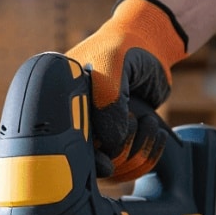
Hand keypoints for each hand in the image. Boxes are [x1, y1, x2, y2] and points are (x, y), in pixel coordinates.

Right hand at [65, 0, 187, 179]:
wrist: (150, 45)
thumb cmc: (124, 47)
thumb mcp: (111, 63)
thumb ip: (107, 100)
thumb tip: (110, 142)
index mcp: (61, 106)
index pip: (66, 149)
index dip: (87, 160)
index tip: (107, 160)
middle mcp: (77, 125)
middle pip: (93, 166)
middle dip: (121, 151)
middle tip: (134, 121)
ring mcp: (100, 134)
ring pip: (116, 169)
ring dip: (139, 150)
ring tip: (146, 120)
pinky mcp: (121, 140)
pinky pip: (132, 166)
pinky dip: (149, 154)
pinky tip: (154, 132)